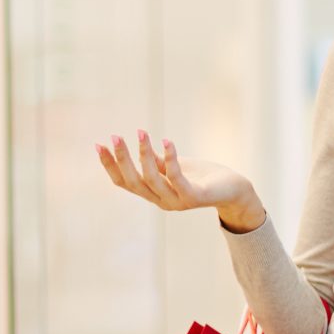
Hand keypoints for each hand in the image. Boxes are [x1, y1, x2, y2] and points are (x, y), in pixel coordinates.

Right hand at [96, 131, 264, 231]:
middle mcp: (162, 201)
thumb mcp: (175, 166)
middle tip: (114, 137)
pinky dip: (170, 158)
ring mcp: (177, 201)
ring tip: (141, 133)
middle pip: (134, 181)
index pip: (125, 182)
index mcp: (154, 193)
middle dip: (122, 159)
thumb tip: (139, 146)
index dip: (110, 166)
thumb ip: (157, 162)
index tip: (98, 145)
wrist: (235, 190)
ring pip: (152, 179)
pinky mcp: (194, 197)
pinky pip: (177, 177)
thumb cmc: (203, 177)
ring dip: (144, 154)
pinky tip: (166, 141)